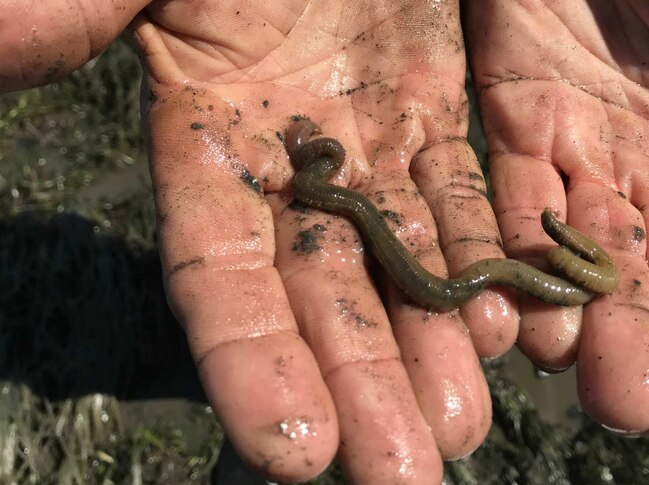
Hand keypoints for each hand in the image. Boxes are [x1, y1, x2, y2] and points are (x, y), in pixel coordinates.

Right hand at [3, 1, 498, 481]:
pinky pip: (465, 196)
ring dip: (436, 343)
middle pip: (325, 291)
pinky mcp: (429, 110)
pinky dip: (489, 257)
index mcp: (205, 132)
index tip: (289, 456)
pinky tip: (518, 322)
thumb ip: (66, 13)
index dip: (252, 363)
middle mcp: (286, 158)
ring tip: (466, 424)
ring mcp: (363, 138)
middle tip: (406, 474)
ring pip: (403, 258)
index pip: (220, 273)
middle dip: (361, 382)